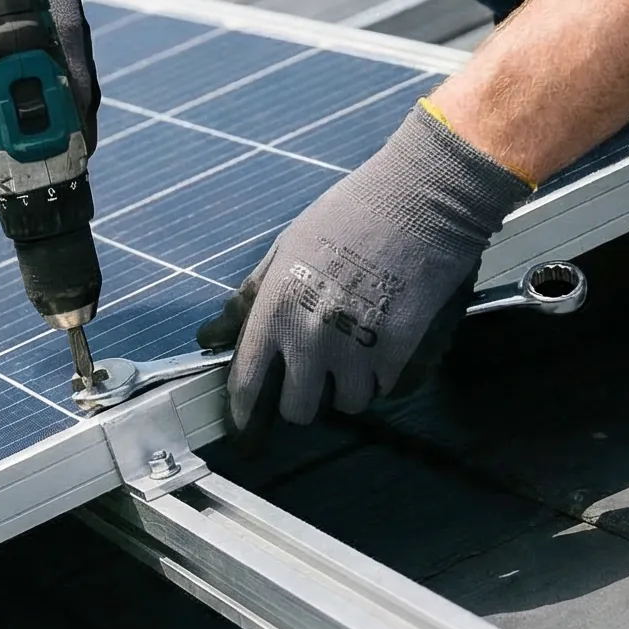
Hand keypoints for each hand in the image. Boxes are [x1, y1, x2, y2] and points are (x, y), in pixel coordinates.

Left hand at [198, 106, 529, 432]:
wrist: (418, 201)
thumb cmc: (347, 216)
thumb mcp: (285, 250)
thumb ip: (248, 300)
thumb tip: (209, 337)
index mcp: (276, 310)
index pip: (248, 385)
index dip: (245, 413)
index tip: (247, 427)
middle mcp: (312, 340)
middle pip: (298, 410)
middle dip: (304, 398)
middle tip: (315, 373)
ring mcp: (359, 352)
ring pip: (347, 403)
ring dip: (349, 385)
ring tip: (358, 345)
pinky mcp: (401, 356)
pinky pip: (386, 390)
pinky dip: (384, 375)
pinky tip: (387, 338)